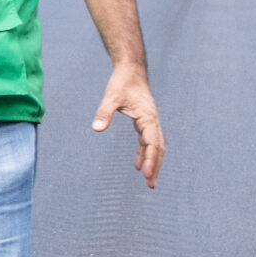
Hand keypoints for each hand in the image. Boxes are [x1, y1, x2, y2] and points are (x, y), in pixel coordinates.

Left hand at [93, 60, 164, 188]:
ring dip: (152, 163)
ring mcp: (150, 122)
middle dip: (155, 167)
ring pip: (155, 146)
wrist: (131, 70)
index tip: (145, 174)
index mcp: (148, 117)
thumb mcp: (111, 97)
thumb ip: (104, 113)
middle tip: (151, 185)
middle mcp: (153, 121)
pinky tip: (137, 165)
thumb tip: (97, 129)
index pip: (152, 143)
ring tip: (149, 181)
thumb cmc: (122, 82)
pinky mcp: (144, 121)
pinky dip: (143, 153)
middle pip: (158, 148)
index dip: (149, 159)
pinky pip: (147, 141)